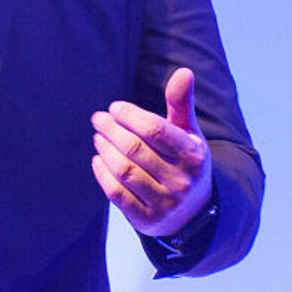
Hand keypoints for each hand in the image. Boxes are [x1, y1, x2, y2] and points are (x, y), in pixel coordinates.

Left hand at [90, 67, 212, 235]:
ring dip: (105, 150)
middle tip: (98, 119)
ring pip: (124, 171)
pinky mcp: (148, 220)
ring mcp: (165, 204)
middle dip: (111, 130)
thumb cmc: (184, 160)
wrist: (193, 211)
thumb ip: (181, 104)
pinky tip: (98, 158)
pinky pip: (117, 194)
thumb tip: (183, 71)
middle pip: (135, 149)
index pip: (155, 130)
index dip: (129, 116)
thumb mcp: (189, 133)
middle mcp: (182, 182)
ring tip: (98, 136)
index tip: (114, 108)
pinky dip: (102, 174)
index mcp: (193, 156)